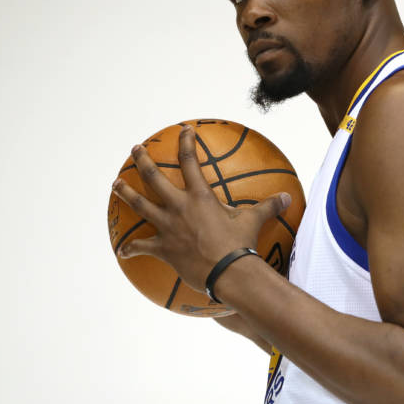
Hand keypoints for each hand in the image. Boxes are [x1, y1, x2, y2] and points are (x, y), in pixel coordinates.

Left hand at [110, 124, 291, 293]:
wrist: (227, 272)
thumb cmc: (241, 244)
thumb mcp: (254, 221)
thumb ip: (268, 206)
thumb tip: (287, 197)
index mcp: (199, 196)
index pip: (190, 161)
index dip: (186, 143)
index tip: (184, 130)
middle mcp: (178, 207)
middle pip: (154, 178)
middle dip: (142, 161)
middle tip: (135, 150)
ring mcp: (167, 227)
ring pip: (139, 206)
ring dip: (126, 193)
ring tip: (116, 184)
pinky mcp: (163, 248)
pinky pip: (141, 247)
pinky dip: (131, 249)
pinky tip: (122, 251)